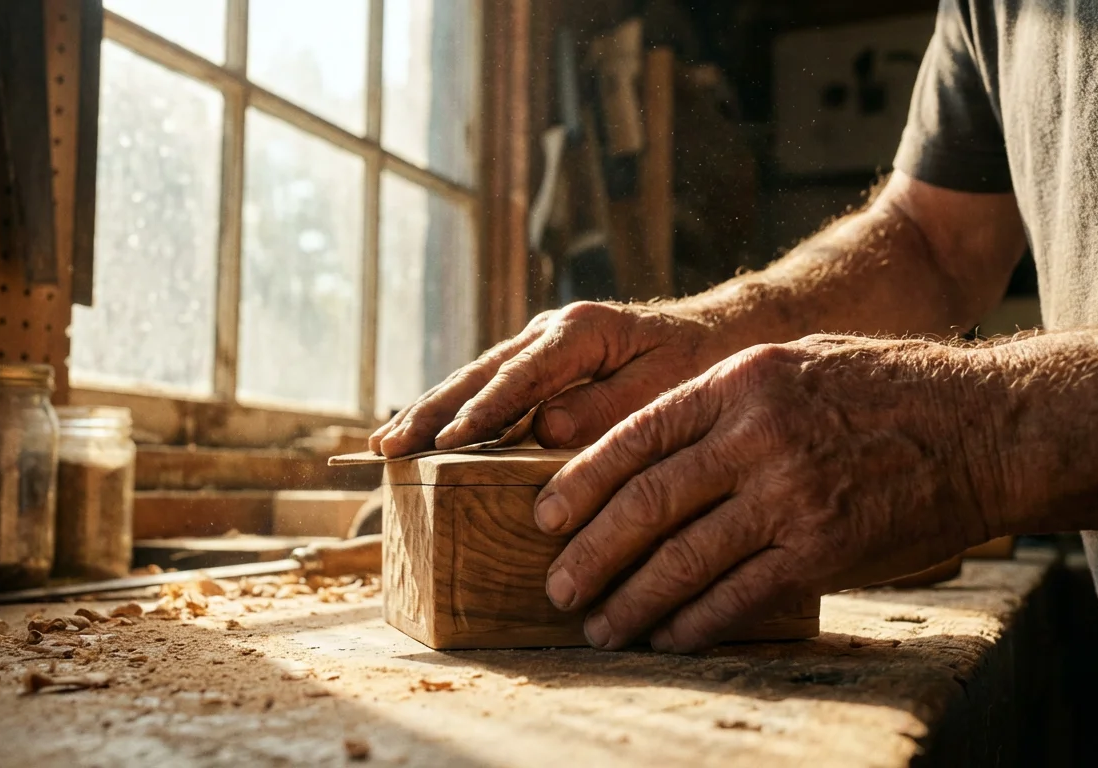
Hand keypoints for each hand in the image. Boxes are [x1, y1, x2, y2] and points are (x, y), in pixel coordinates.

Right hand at [369, 301, 722, 456]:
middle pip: (478, 374)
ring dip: (428, 412)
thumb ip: (608, 406)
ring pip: (471, 379)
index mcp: (579, 331)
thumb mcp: (666, 385)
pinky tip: (418, 437)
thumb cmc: (695, 364)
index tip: (445, 445)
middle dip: (431, 412)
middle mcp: (548, 331)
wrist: (714, 335)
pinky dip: (448, 412)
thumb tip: (545, 429)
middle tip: (390, 448)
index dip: (480, 412)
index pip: (520, 376)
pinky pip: (483, 389)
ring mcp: (536, 345)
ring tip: (384, 445)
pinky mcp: (534, 365)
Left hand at [536, 335, 1006, 652]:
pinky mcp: (824, 550)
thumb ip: (721, 398)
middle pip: (647, 503)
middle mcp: (757, 438)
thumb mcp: (793, 362)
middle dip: (591, 552)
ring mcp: (791, 496)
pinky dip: (697, 621)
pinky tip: (669, 637)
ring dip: (633, 600)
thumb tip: (646, 443)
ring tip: (600, 625)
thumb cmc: (884, 388)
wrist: (985, 426)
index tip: (543, 516)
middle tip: (557, 586)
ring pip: (685, 558)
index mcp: (739, 384)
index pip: (635, 437)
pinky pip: (742, 595)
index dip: (580, 481)